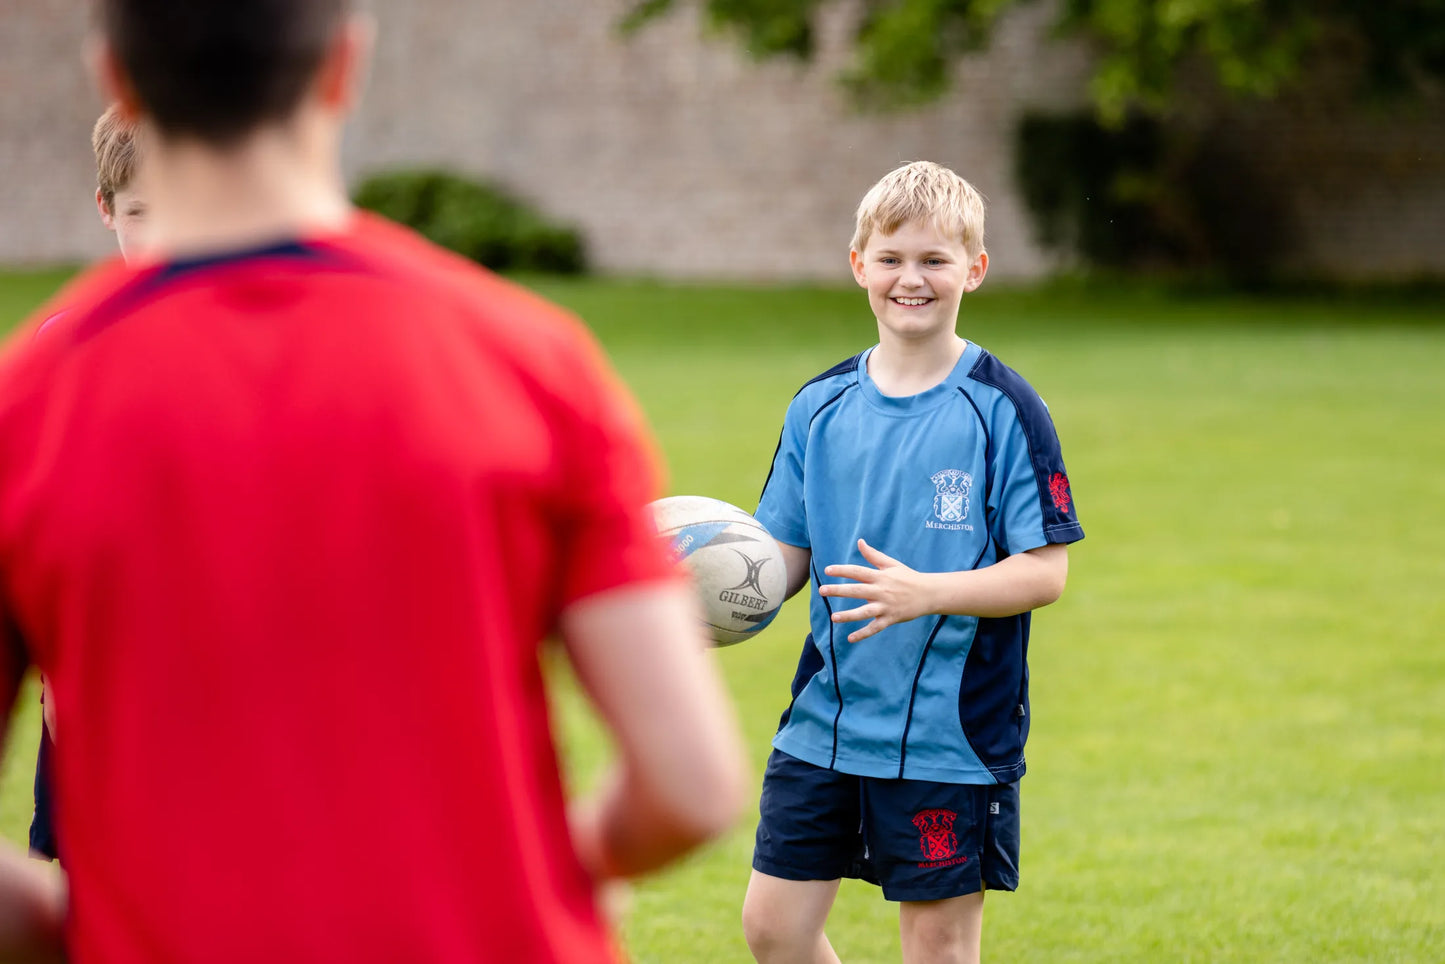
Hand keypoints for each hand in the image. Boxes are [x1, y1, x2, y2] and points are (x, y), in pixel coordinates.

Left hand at [818, 539, 935, 641]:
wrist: (929, 593)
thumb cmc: (908, 577)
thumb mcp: (891, 564)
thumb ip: (873, 555)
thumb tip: (860, 542)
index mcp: (880, 576)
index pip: (858, 571)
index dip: (842, 570)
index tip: (827, 570)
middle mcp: (882, 591)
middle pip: (857, 590)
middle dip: (839, 590)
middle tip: (822, 590)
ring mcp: (886, 606)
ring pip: (865, 612)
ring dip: (849, 615)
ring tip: (833, 618)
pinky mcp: (891, 619)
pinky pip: (875, 628)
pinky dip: (863, 634)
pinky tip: (850, 638)